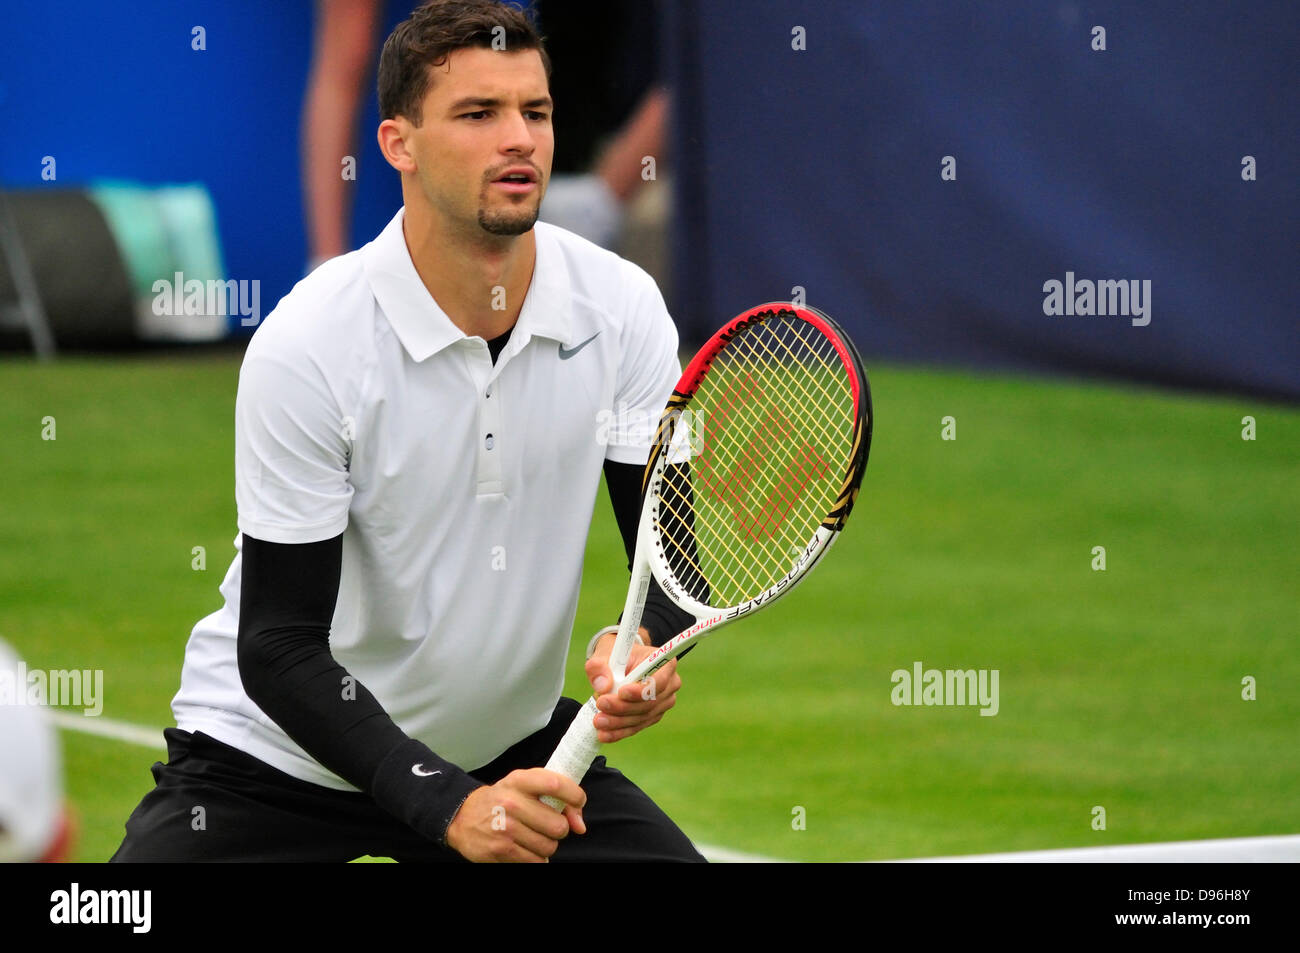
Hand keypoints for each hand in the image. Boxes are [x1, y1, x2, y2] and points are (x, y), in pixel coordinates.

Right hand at [445, 768, 585, 862]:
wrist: (462, 816)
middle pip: (558, 825)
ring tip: (533, 836)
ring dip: (547, 845)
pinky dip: (536, 858)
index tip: (578, 802)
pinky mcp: (500, 850)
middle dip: (559, 828)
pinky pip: (535, 861)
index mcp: (519, 781)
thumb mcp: (523, 786)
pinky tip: (525, 848)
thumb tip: (580, 826)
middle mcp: (512, 803)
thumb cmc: (502, 799)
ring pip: (549, 846)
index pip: (557, 784)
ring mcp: (505, 828)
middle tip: (547, 825)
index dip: (575, 796)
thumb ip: (556, 796)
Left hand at [585, 628, 680, 742]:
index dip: (641, 690)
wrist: (618, 664)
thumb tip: (603, 686)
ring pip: (642, 717)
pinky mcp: (652, 716)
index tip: (621, 692)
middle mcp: (669, 684)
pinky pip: (636, 726)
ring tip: (598, 721)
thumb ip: (600, 666)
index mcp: (665, 663)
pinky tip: (604, 734)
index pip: (658, 681)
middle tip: (601, 704)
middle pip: (649, 702)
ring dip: (618, 722)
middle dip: (623, 707)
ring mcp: (662, 703)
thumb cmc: (616, 655)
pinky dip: (619, 731)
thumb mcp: (604, 654)